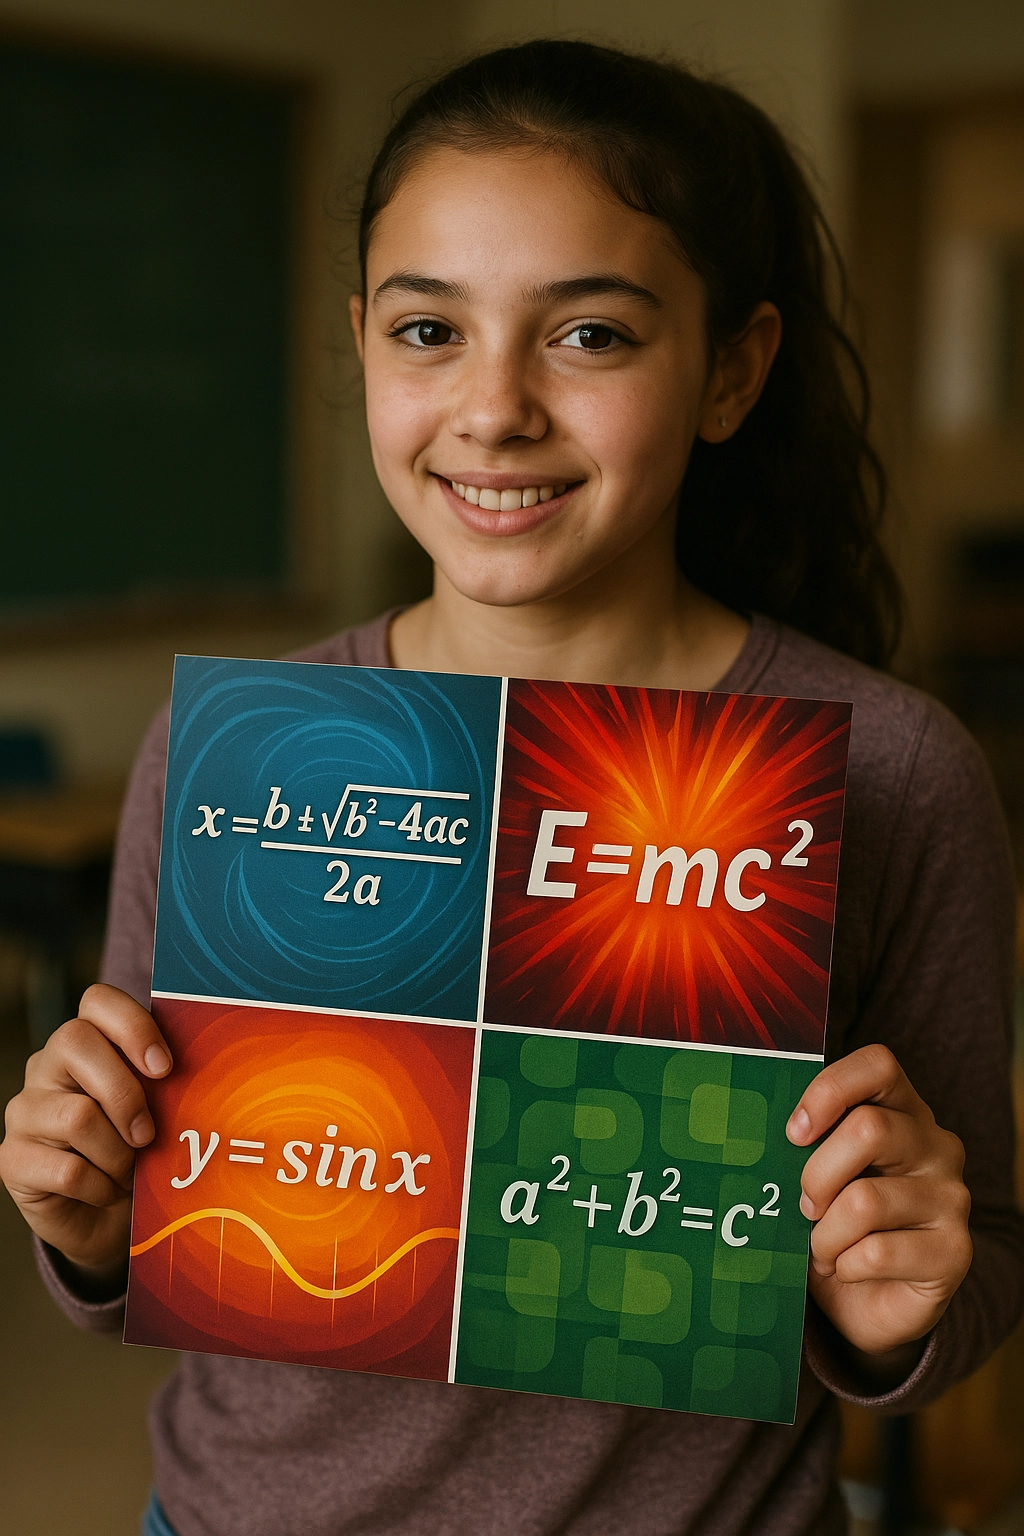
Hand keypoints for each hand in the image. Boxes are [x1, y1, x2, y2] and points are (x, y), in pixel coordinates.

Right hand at [0, 984, 171, 1285]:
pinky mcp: (12, 1159)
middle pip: (76, 1044)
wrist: (107, 1218)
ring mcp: (24, 1111)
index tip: (165, 1068)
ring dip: (117, 1154)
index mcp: (85, 1042)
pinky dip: (100, 1188)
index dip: (133, 1026)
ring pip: (77, 1116)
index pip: (96, 1000)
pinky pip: (67, 1170)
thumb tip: (210, 1068)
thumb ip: (168, 1081)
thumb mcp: (159, 1107)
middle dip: (126, 1094)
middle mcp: (45, 1067)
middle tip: (148, 1135)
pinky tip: (107, 1192)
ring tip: (129, 1172)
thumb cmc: (140, 1150)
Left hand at [787, 1043, 971, 1359]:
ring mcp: (951, 1197)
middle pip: (869, 1128)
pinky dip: (845, 1266)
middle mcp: (936, 1146)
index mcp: (902, 1112)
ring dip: (825, 1235)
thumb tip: (752, 1135)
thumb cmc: (837, 1225)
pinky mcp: (955, 1250)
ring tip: (823, 1248)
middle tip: (804, 1206)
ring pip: (865, 1200)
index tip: (794, 1133)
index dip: (830, 1090)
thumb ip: (805, 1148)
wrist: (872, 1302)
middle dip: (816, 1175)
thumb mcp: (819, 1177)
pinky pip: (877, 1252)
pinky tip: (847, 1270)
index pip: (879, 1066)